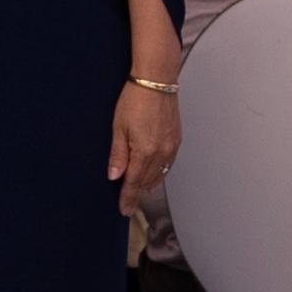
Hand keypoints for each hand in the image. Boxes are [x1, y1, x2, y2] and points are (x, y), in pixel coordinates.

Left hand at [108, 82, 180, 216]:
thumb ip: (118, 155)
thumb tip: (114, 176)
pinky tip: (152, 172)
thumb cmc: (135, 99)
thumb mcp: (118, 127)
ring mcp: (171, 146)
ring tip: (138, 190)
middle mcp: (161, 153)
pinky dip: (159, 171)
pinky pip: (168, 163)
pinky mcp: (176, 139)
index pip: (135, 183)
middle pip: (148, 181)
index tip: (124, 210)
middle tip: (128, 202)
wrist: (156, 81)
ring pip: (160, 174)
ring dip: (148, 183)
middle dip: (137, 193)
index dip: (128, 198)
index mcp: (145, 152)